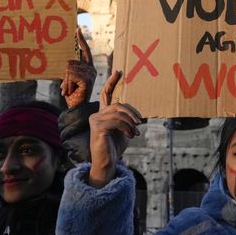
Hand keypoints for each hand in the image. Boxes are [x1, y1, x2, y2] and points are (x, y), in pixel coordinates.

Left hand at [61, 27, 97, 108]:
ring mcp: (90, 74)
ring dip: (65, 81)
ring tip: (70, 90)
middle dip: (65, 76)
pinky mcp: (87, 79)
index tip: (77, 28)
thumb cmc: (72, 94)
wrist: (76, 108)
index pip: (84, 50)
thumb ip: (70, 70)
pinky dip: (67, 84)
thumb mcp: (70, 79)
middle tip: (68, 87)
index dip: (81, 39)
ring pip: (68, 69)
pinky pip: (70, 75)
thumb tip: (67, 63)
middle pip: (70, 62)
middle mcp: (91, 69)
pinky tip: (71, 91)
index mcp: (88, 67)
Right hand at [88, 70, 141, 187]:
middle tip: (140, 122)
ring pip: (118, 113)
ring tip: (136, 132)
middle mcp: (97, 114)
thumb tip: (136, 115)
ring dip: (131, 123)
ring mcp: (95, 120)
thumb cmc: (115, 148)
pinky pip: (116, 122)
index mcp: (103, 113)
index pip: (106, 94)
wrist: (107, 163)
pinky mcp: (97, 127)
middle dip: (132, 112)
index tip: (119, 71)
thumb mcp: (124, 130)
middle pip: (118, 105)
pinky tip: (130, 135)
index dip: (112, 82)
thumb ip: (126, 119)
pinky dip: (126, 128)